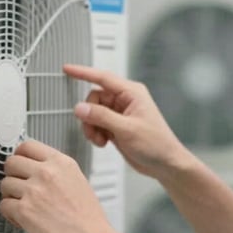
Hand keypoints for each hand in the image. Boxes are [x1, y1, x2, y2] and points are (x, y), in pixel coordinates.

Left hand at [0, 139, 114, 232]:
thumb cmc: (88, 219)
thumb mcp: (77, 181)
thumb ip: (56, 171)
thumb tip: (36, 169)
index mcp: (61, 163)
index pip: (28, 145)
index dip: (19, 155)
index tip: (19, 163)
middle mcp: (46, 173)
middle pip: (11, 162)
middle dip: (12, 175)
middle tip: (18, 186)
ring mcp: (33, 191)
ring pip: (4, 184)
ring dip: (10, 196)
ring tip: (23, 206)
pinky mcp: (24, 211)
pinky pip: (4, 205)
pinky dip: (10, 214)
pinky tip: (22, 220)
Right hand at [63, 64, 192, 180]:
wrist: (165, 163)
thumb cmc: (156, 144)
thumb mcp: (126, 129)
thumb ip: (101, 117)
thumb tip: (80, 108)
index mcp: (132, 93)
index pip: (102, 78)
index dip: (83, 72)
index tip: (67, 69)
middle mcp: (125, 100)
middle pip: (94, 99)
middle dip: (90, 115)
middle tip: (94, 130)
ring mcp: (120, 113)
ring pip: (93, 112)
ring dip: (92, 127)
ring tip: (101, 140)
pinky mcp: (116, 126)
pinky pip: (97, 123)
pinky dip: (96, 133)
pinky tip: (104, 142)